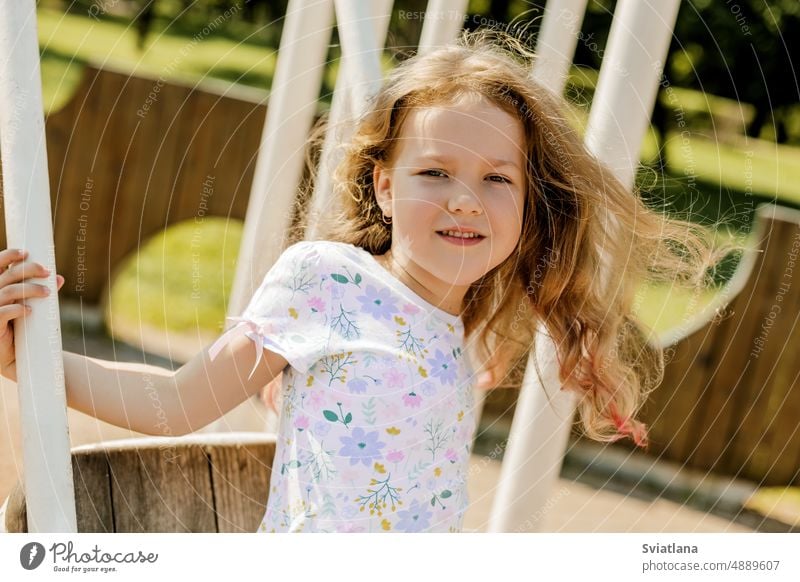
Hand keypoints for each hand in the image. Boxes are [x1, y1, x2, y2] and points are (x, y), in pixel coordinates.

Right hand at [0, 249, 64, 381]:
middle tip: (47, 272)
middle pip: (7, 276)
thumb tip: (59, 277)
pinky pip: (2, 313)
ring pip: (7, 291)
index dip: (8, 256)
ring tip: (48, 293)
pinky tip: (29, 310)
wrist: (15, 358)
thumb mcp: (30, 306)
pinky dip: (17, 309)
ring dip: (29, 289)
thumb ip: (40, 291)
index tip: (27, 253)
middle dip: (28, 270)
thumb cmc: (21, 329)